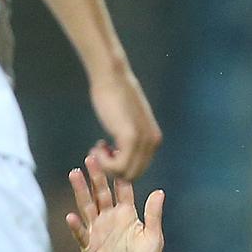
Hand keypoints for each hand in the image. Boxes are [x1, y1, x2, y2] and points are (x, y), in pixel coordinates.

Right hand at [66, 153, 164, 251]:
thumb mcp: (154, 237)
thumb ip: (153, 214)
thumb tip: (159, 192)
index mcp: (127, 215)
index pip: (121, 191)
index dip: (117, 176)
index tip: (113, 158)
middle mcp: (111, 219)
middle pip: (101, 193)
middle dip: (96, 176)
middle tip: (90, 157)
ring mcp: (98, 231)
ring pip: (88, 207)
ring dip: (81, 191)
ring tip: (74, 174)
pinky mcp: (89, 246)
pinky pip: (82, 234)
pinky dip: (76, 226)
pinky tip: (71, 216)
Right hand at [88, 65, 161, 179]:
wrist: (111, 77)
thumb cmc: (114, 95)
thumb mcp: (129, 120)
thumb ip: (131, 137)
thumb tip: (122, 152)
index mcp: (154, 140)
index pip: (140, 168)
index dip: (121, 164)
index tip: (107, 150)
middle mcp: (153, 143)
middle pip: (134, 174)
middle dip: (114, 168)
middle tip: (99, 150)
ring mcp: (143, 142)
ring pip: (125, 174)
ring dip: (107, 166)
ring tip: (97, 148)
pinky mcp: (130, 138)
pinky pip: (117, 166)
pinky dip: (104, 162)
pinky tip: (98, 146)